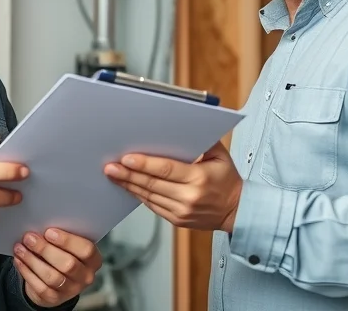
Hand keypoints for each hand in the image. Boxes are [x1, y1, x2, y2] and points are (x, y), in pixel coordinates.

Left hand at [12, 228, 101, 306]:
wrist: (55, 280)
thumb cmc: (62, 254)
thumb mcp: (68, 245)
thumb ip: (61, 237)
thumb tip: (41, 225)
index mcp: (93, 259)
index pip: (86, 250)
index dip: (67, 241)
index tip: (49, 232)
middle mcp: (85, 276)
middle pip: (68, 265)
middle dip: (45, 249)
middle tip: (29, 238)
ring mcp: (70, 290)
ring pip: (52, 277)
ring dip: (33, 260)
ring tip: (20, 248)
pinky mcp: (54, 298)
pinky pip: (40, 286)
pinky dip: (27, 271)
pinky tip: (19, 260)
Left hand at [105, 140, 242, 231]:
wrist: (236, 211)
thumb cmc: (227, 180)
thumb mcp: (220, 156)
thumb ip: (203, 141)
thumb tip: (182, 127)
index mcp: (199, 178)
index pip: (165, 170)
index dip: (143, 165)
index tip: (126, 159)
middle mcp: (189, 197)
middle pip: (152, 184)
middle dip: (128, 175)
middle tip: (110, 167)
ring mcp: (182, 211)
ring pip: (149, 197)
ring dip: (129, 185)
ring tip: (113, 175)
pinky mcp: (176, 220)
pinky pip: (153, 206)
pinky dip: (139, 195)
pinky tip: (129, 186)